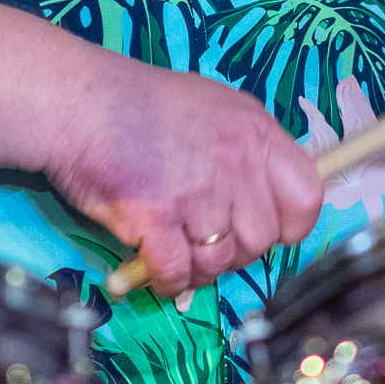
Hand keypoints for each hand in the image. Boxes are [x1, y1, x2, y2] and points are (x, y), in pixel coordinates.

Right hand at [36, 50, 321, 298]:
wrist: (78, 102)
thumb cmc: (140, 104)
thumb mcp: (213, 106)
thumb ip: (245, 149)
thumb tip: (260, 201)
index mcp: (256, 132)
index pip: (306, 198)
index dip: (288, 225)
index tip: (262, 228)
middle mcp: (236, 162)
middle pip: (261, 240)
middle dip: (235, 251)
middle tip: (202, 241)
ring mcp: (197, 191)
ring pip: (220, 262)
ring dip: (198, 268)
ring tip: (175, 252)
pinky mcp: (156, 216)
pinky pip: (178, 272)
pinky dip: (168, 281)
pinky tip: (154, 269)